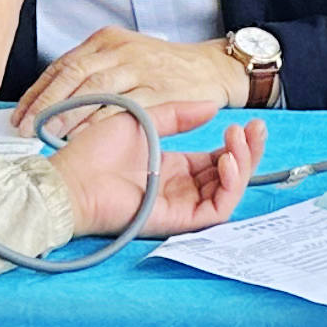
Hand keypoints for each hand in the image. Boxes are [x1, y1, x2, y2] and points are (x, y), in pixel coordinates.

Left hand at [16, 27, 247, 129]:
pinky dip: (102, 122)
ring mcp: (141, 68)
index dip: (38, 91)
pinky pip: (125, 107)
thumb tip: (51, 98)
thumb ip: (92, 72)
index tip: (19, 114)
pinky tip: (85, 137)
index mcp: (107, 40)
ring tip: (47, 133)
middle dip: (45, 103)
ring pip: (96, 90)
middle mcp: (121, 50)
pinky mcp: (160, 89)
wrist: (211, 67)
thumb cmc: (164, 68)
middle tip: (25, 127)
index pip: (62, 64)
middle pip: (73, 75)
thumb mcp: (125, 57)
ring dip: (69, 114)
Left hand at [48, 110, 268, 239]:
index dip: (237, 144)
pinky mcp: (176, 220)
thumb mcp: (144, 120)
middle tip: (255, 128)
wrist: (71, 178)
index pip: (217, 160)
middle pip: (229, 176)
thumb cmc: (94, 152)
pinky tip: (226, 161)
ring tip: (237, 141)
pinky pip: (216, 210)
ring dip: (242, 165)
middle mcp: (180, 188)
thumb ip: (178, 115)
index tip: (247, 123)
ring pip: (228, 193)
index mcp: (172, 168)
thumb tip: (212, 107)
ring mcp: (180, 205)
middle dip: (248, 152)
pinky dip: (229, 187)